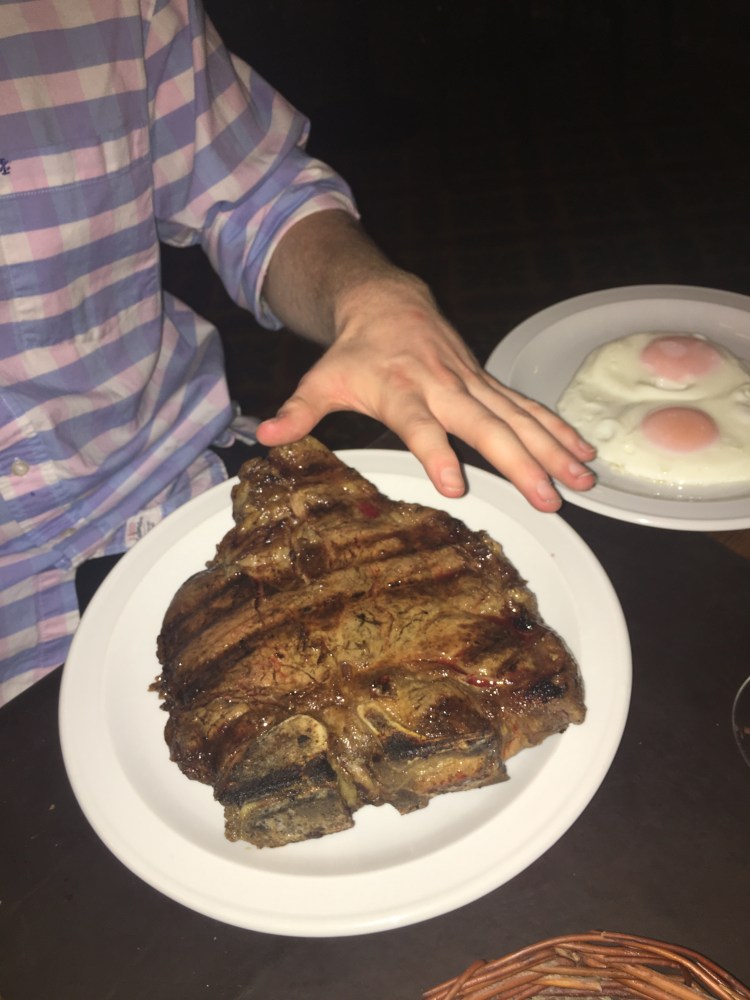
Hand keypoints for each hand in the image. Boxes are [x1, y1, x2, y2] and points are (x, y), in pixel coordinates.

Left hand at [256, 273, 595, 511]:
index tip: (455, 484)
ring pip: (519, 417)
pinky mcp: (487, 383)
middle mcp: (443, 387)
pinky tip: (583, 453)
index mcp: (401, 390)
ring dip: (553, 449)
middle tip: (548, 498)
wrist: (387, 301)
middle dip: (520, 462)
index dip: (435, 451)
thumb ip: (299, 411)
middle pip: (485, 425)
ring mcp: (471, 384)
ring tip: (583, 480)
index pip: (419, 424)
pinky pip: (528, 407)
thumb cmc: (354, 351)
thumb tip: (264, 437)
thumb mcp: (321, 379)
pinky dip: (557, 429)